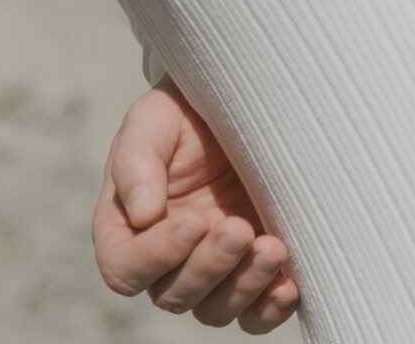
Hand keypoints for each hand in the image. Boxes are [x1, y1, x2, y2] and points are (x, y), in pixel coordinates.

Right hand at [92, 80, 298, 330]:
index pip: (126, 269)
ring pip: (215, 309)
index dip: (156, 257)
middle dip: (209, 267)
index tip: (193, 222)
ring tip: (272, 247)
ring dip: (242, 287)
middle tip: (238, 228)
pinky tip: (289, 285)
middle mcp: (167, 258)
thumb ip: (137, 160)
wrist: (236, 101)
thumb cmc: (184, 111)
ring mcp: (212, 267)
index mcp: (129, 229)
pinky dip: (269, 308)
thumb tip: (143, 214)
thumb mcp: (152, 119)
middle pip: (174, 294)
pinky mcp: (251, 269)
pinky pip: (255, 313)